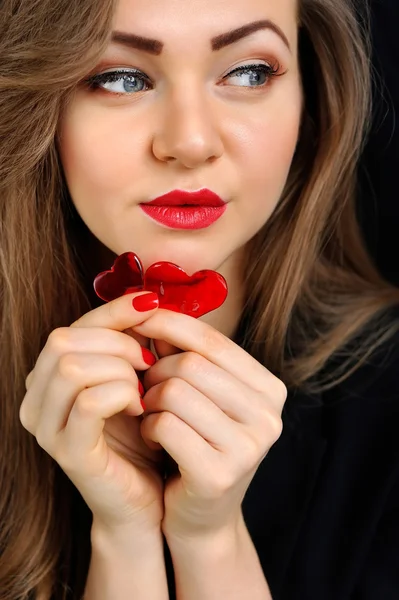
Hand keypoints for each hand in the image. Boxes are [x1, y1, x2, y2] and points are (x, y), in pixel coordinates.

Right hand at [19, 292, 165, 533]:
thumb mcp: (134, 377)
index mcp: (49, 376)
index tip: (151, 304)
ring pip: (72, 367)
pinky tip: (141, 408)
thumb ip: (130, 341)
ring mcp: (47, 427)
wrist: (145, 493)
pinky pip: (89, 401)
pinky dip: (122, 395)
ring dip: (120, 371)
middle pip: (65, 340)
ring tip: (145, 390)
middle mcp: (36, 398)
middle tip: (149, 363)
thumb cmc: (141, 431)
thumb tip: (147, 298)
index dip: (113, 310)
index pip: (74, 325)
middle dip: (117, 343)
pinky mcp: (68, 452)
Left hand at [133, 310, 286, 539]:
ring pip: (174, 392)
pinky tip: (154, 438)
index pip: (213, 342)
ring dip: (150, 401)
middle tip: (146, 388)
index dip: (171, 324)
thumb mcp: (204, 395)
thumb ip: (188, 354)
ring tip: (151, 414)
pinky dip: (149, 427)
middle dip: (156, 371)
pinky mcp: (219, 474)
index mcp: (270, 389)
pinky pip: (165, 425)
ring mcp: (248, 447)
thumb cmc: (198, 443)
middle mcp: (269, 416)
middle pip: (191, 365)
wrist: (201, 516)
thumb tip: (151, 308)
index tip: (139, 318)